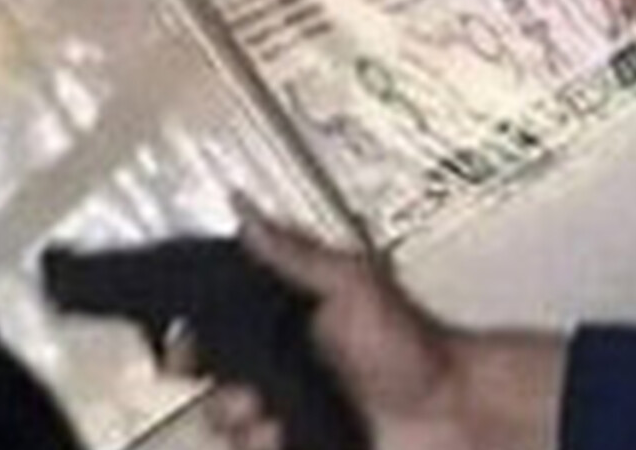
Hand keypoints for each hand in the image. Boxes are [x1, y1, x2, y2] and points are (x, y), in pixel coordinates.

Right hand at [185, 198, 473, 449]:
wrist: (453, 411)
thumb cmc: (413, 343)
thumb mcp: (352, 284)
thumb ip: (295, 253)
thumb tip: (244, 210)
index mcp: (287, 319)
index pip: (217, 325)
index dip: (193, 337)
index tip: (182, 347)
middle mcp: (284, 365)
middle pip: (215, 381)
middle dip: (218, 389)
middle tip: (246, 393)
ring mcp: (293, 411)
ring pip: (230, 422)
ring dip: (239, 424)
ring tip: (269, 421)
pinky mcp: (304, 443)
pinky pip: (257, 449)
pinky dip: (262, 446)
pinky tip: (282, 438)